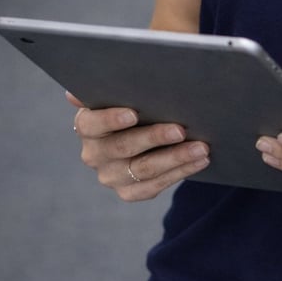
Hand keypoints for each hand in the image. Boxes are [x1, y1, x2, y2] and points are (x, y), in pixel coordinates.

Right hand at [67, 92, 209, 201]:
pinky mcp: (128, 192)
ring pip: (144, 169)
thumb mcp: (121, 95)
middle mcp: (94, 154)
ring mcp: (110, 176)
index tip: (133, 113)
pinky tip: (199, 161)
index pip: (92, 124)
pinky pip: (155, 186)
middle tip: (181, 130)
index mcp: (87, 126)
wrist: (140, 137)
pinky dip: (180, 172)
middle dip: (154, 137)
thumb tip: (80, 89)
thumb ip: (112, 88)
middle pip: (123, 147)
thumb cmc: (133, 106)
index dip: (110, 119)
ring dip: (176, 157)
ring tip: (201, 147)